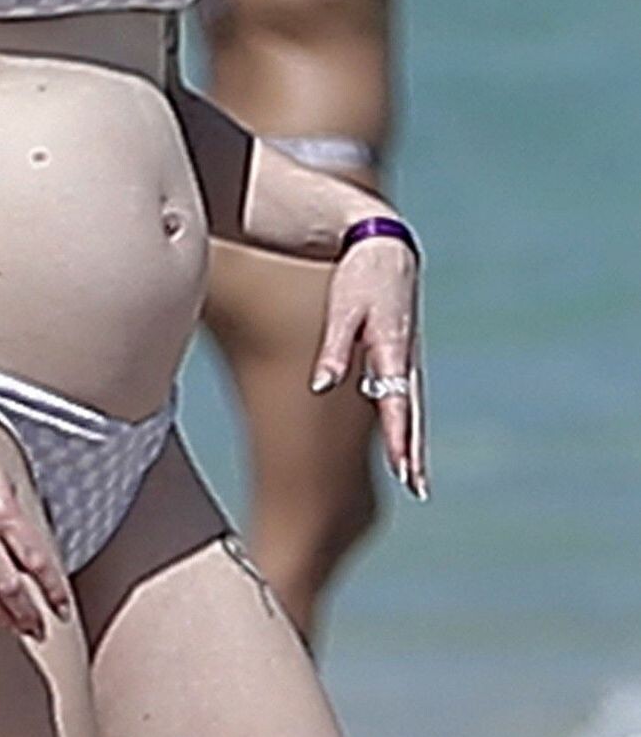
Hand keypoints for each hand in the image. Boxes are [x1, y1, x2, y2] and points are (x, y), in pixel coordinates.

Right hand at [0, 404, 72, 637]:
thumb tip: (26, 537)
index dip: (52, 590)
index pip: (37, 563)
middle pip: (10, 587)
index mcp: (4, 511)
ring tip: (10, 628)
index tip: (61, 608)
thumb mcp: (1, 469)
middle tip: (38, 629)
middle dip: (28, 614)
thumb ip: (14, 508)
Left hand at [310, 236, 428, 499]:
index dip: (398, 436)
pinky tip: (405, 446)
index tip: (401, 467)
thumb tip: (319, 386)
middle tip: (417, 489)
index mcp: (391, 347)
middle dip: (413, 451)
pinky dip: (409, 424)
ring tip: (415, 481)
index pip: (394, 400)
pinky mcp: (404, 355)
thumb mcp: (343, 309)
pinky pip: (408, 396)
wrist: (385, 247)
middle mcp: (406, 358)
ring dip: (415, 444)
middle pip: (411, 412)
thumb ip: (334, 349)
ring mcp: (409, 358)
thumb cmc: (359, 279)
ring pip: (414, 408)